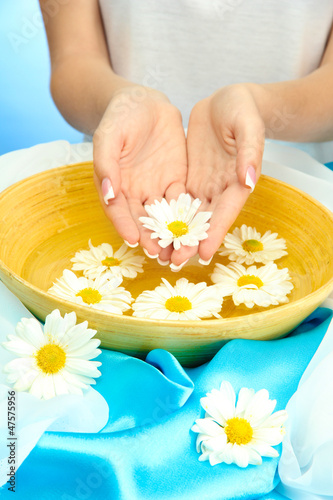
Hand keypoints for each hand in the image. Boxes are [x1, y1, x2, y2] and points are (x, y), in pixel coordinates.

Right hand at [93, 86, 186, 261]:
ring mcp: (156, 188)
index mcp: (114, 186)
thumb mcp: (109, 137)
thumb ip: (106, 164)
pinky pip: (182, 201)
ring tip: (180, 250)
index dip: (125, 226)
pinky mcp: (176, 181)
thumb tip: (108, 193)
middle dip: (151, 239)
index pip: (119, 211)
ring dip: (171, 234)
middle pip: (143, 221)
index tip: (134, 241)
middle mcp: (135, 193)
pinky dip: (188, 215)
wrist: (143, 102)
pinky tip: (196, 227)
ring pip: (164, 216)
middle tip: (161, 255)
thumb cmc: (119, 117)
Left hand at [172, 84, 264, 264]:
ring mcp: (203, 185)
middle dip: (190, 242)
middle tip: (174, 261)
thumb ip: (249, 153)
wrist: (227, 101)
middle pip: (204, 222)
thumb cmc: (243, 111)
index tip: (203, 254)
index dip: (215, 234)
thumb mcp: (247, 127)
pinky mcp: (190, 178)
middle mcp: (220, 190)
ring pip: (188, 216)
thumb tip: (249, 181)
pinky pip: (175, 199)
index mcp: (237, 182)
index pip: (225, 213)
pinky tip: (153, 227)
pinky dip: (166, 214)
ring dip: (176, 234)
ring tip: (160, 252)